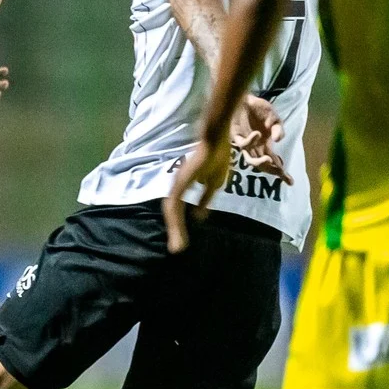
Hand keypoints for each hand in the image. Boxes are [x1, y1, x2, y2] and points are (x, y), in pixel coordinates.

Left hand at [162, 137, 231, 252]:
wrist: (214, 139)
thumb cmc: (216, 156)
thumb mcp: (213, 183)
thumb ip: (205, 199)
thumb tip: (199, 217)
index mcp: (184, 187)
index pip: (178, 210)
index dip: (178, 225)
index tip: (181, 242)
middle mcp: (177, 186)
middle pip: (173, 214)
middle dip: (175, 233)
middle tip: (177, 250)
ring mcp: (177, 184)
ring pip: (172, 212)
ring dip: (175, 230)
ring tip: (177, 248)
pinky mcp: (180, 183)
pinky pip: (175, 205)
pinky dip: (176, 220)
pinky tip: (178, 231)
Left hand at [229, 95, 290, 182]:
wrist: (245, 98)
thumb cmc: (259, 110)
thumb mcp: (274, 119)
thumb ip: (278, 129)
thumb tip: (278, 140)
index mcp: (266, 146)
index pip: (274, 162)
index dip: (281, 173)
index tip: (291, 182)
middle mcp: (255, 147)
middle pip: (262, 165)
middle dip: (272, 171)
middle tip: (279, 172)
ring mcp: (245, 143)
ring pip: (250, 160)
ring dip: (260, 162)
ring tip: (269, 160)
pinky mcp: (235, 136)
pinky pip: (243, 144)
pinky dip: (251, 141)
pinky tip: (259, 134)